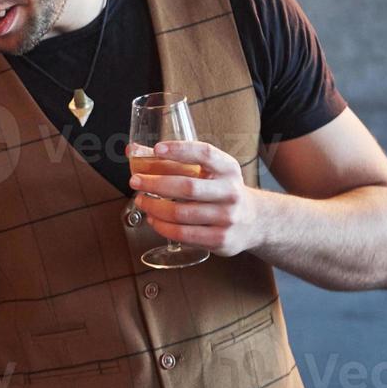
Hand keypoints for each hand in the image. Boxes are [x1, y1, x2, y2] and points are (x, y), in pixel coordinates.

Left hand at [129, 139, 264, 256]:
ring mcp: (227, 217)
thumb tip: (133, 151)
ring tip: (141, 201)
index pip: (204, 154)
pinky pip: (183, 234)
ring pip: (181, 213)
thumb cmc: (220, 191)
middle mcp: (230, 192)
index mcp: (228, 169)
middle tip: (135, 181)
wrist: (254, 220)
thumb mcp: (208, 171)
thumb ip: (172, 161)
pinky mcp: (220, 239)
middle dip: (155, 184)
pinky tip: (153, 219)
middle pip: (187, 187)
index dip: (180, 150)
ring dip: (154, 207)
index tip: (157, 149)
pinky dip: (162, 227)